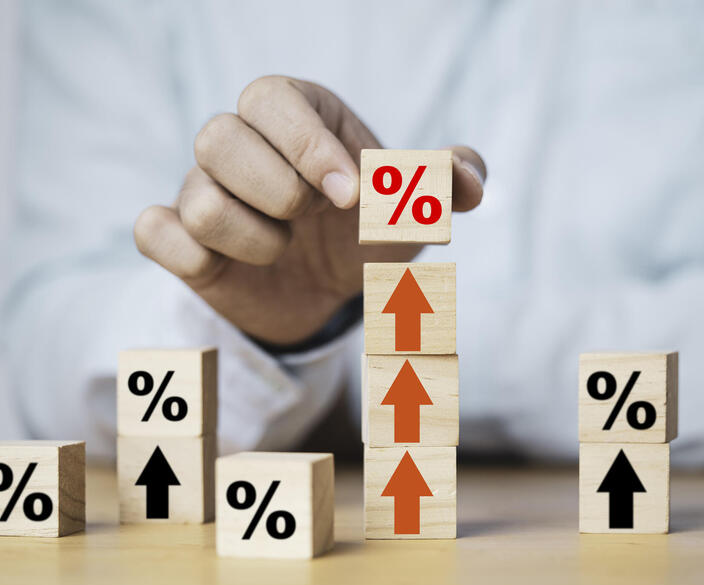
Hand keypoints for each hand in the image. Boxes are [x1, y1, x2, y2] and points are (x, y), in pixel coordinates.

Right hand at [134, 76, 484, 344]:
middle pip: (216, 137)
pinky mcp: (177, 236)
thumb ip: (447, 184)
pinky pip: (154, 233)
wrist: (326, 291)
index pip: (272, 97)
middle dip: (278, 192)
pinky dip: (196, 258)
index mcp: (293, 116)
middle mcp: (238, 143)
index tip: (350, 196)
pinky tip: (231, 268)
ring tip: (282, 247)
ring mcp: (199, 188)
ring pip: (198, 199)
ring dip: (255, 240)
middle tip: (310, 221)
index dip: (306, 145)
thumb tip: (470, 182)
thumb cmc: (365, 234)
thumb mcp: (411, 212)